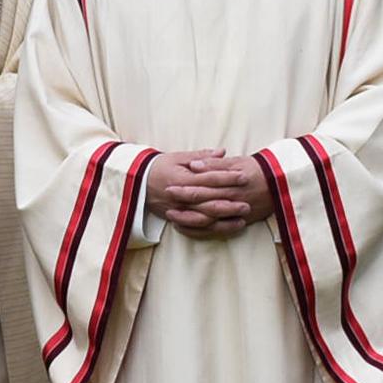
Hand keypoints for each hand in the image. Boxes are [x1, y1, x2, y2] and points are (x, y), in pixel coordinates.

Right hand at [145, 148, 261, 237]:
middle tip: (248, 202)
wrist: (135, 182)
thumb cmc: (158, 167)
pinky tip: (227, 227)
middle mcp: (179, 196)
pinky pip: (195, 228)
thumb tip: (223, 152)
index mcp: (181, 178)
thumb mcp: (178, 157)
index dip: (227, 177)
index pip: (208, 179)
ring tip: (242, 217)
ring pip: (204, 218)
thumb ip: (201, 156)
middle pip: (208, 202)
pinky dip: (212, 229)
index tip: (244, 176)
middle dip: (230, 203)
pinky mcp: (175, 218)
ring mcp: (177, 210)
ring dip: (224, 219)